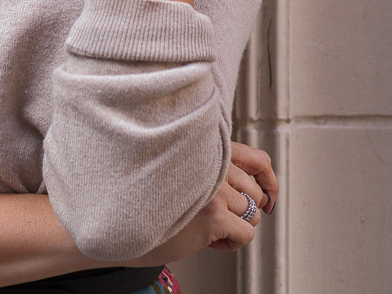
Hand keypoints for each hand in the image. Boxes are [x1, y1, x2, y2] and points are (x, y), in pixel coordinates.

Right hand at [122, 143, 277, 265]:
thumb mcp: (188, 169)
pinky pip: (246, 234)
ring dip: (234, 226)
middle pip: (256, 193)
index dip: (268, 182)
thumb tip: (261, 189)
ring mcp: (215, 187)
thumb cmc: (154, 196)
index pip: (259, 160)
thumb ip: (218, 167)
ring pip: (253, 215)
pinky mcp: (214, 214)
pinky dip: (231, 243)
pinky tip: (208, 239)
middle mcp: (214, 162)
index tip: (267, 197)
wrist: (124, 220)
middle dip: (241, 210)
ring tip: (206, 226)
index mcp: (210, 148)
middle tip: (215, 215)